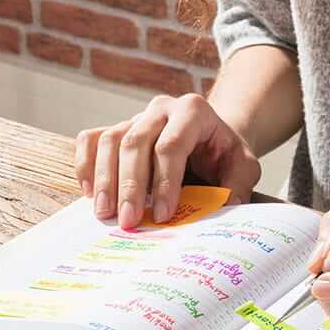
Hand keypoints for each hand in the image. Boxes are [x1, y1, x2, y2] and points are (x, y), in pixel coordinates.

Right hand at [73, 94, 261, 228]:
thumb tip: (225, 209)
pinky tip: (90, 193)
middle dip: (130, 185)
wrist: (210, 137)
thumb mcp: (243, 166)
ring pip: (110, 140)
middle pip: (135, 142)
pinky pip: (91, 139)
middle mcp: (160, 108)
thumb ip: (238, 185)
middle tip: (128, 220)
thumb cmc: (223, 153)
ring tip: (105, 213)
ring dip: (104, 179)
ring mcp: (135, 116)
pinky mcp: (117, 128)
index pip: (171, 145)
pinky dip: (85, 164)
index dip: (164, 181)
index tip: (162, 214)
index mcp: (193, 111)